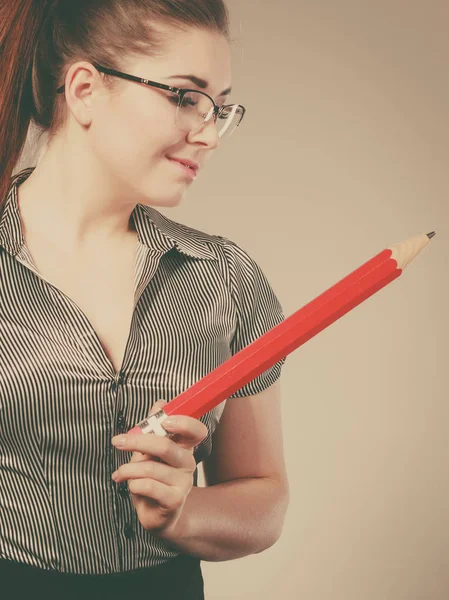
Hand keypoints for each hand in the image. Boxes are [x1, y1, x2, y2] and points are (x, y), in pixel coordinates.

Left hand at [111, 400, 207, 534]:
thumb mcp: (150, 452)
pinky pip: (148, 486)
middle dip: (137, 442)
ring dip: (128, 469)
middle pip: (165, 446)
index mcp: (184, 447)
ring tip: (120, 474)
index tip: (164, 421)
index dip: (184, 423)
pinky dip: (133, 485)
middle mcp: (188, 463)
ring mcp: (183, 482)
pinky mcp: (174, 500)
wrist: (157, 515)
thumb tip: (159, 403)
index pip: (196, 430)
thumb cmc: (153, 479)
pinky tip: (130, 486)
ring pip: (150, 467)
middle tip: (117, 442)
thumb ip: (153, 428)